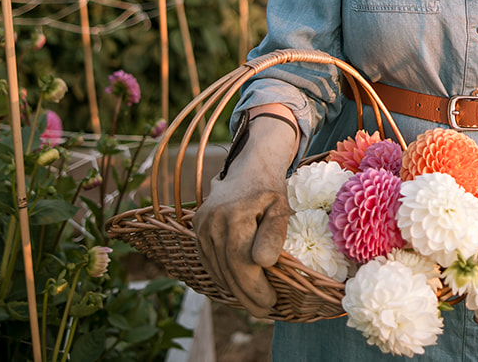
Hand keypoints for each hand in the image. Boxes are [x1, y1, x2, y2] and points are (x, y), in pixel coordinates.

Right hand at [192, 110, 297, 315]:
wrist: (249, 165)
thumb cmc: (270, 188)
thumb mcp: (280, 207)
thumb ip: (274, 234)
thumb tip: (264, 263)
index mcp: (234, 215)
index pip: (242, 263)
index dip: (256, 287)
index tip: (271, 303)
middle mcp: (212, 221)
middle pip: (228, 269)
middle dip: (246, 295)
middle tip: (264, 311)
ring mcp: (201, 225)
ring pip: (217, 268)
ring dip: (234, 290)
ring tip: (254, 304)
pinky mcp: (196, 227)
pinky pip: (208, 260)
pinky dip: (222, 276)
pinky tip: (237, 286)